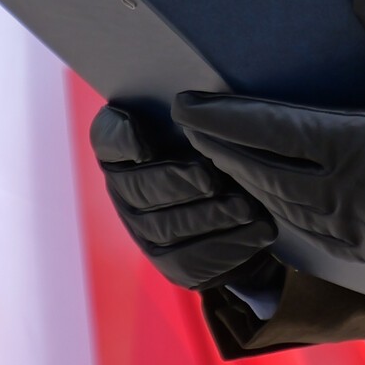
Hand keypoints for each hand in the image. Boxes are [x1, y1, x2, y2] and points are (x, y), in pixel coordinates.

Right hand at [89, 103, 280, 292]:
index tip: (143, 143)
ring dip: (208, 217)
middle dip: (175, 184)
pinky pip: (190, 260)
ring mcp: (144, 231)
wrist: (245, 203)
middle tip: (211, 179)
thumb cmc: (224, 145)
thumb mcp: (214, 122)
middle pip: (138, 190)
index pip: (108, 139)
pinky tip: (256, 232)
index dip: (120, 139)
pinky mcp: (171, 262)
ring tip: (246, 207)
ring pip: (166, 228)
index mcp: (125, 147)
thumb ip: (200, 112)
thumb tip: (197, 101)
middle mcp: (125, 190)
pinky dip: (225, 246)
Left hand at [173, 0, 364, 281]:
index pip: (271, 132)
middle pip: (261, 173)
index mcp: (362, 147)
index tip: (188, 105)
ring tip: (221, 157)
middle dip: (220, 150)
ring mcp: (357, 228)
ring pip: (279, 206)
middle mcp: (348, 194)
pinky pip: (308, 230)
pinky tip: (275, 197)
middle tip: (191, 128)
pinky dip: (280, 210)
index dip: (223, 119)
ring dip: (246, 181)